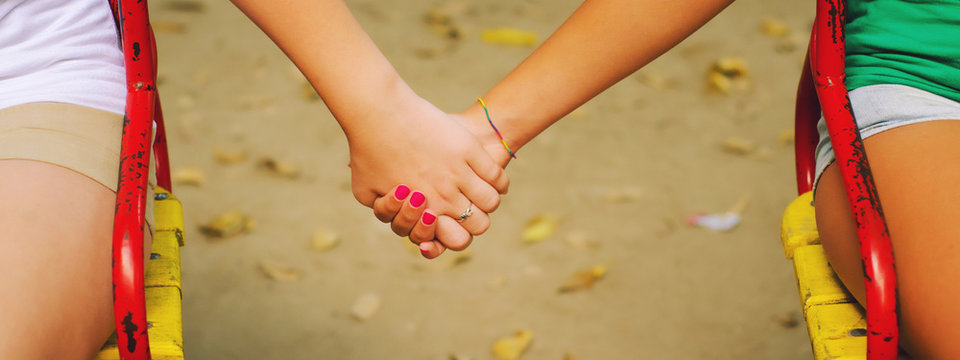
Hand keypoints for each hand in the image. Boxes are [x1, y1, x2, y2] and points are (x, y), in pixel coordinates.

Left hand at [346, 95, 508, 249]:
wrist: (379, 112)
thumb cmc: (367, 152)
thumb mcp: (366, 192)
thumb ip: (386, 212)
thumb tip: (396, 217)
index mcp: (424, 212)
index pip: (460, 241)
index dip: (458, 234)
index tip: (450, 219)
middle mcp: (445, 197)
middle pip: (480, 224)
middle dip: (475, 218)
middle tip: (465, 204)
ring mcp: (459, 173)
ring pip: (491, 201)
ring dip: (487, 198)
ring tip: (477, 188)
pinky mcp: (469, 149)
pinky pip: (496, 175)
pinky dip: (498, 180)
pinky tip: (488, 173)